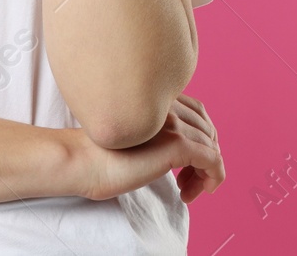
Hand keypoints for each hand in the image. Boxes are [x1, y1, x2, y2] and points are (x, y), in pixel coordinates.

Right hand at [73, 94, 224, 203]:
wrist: (82, 161)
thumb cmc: (100, 155)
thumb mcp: (134, 138)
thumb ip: (156, 135)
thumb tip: (181, 155)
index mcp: (157, 101)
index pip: (198, 114)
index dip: (199, 140)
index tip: (184, 167)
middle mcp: (168, 107)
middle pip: (208, 131)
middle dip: (204, 159)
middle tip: (185, 183)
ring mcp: (173, 124)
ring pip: (212, 148)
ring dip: (205, 174)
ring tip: (185, 191)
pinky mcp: (176, 144)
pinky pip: (213, 161)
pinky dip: (212, 178)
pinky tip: (190, 195)